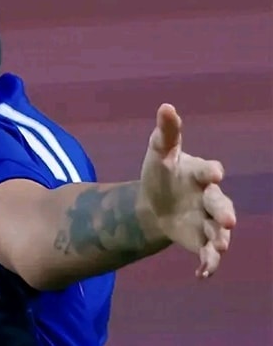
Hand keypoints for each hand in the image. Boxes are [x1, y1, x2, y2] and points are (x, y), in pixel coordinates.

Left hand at [139, 104, 235, 278]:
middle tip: (227, 220)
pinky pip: (209, 253)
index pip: (208, 171)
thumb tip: (166, 106)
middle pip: (220, 204)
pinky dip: (208, 264)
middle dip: (224, 212)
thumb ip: (166, 132)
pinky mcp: (201, 239)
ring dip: (219, 240)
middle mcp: (210, 197)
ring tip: (216, 248)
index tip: (214, 173)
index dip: (211, 172)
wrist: (154, 203)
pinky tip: (202, 274)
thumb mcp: (159, 152)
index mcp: (200, 174)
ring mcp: (208, 220)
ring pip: (219, 231)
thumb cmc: (161, 172)